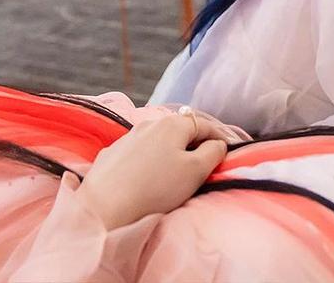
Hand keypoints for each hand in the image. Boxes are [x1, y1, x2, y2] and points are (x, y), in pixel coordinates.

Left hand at [75, 113, 229, 229]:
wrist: (104, 210)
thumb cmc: (156, 188)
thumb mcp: (196, 170)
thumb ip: (214, 152)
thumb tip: (217, 144)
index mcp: (172, 124)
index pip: (205, 124)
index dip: (220, 137)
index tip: (229, 152)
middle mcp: (148, 124)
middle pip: (180, 131)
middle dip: (194, 144)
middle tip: (204, 164)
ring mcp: (125, 139)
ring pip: (157, 141)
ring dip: (170, 152)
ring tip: (175, 172)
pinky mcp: (109, 157)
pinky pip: (138, 154)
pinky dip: (149, 161)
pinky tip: (147, 178)